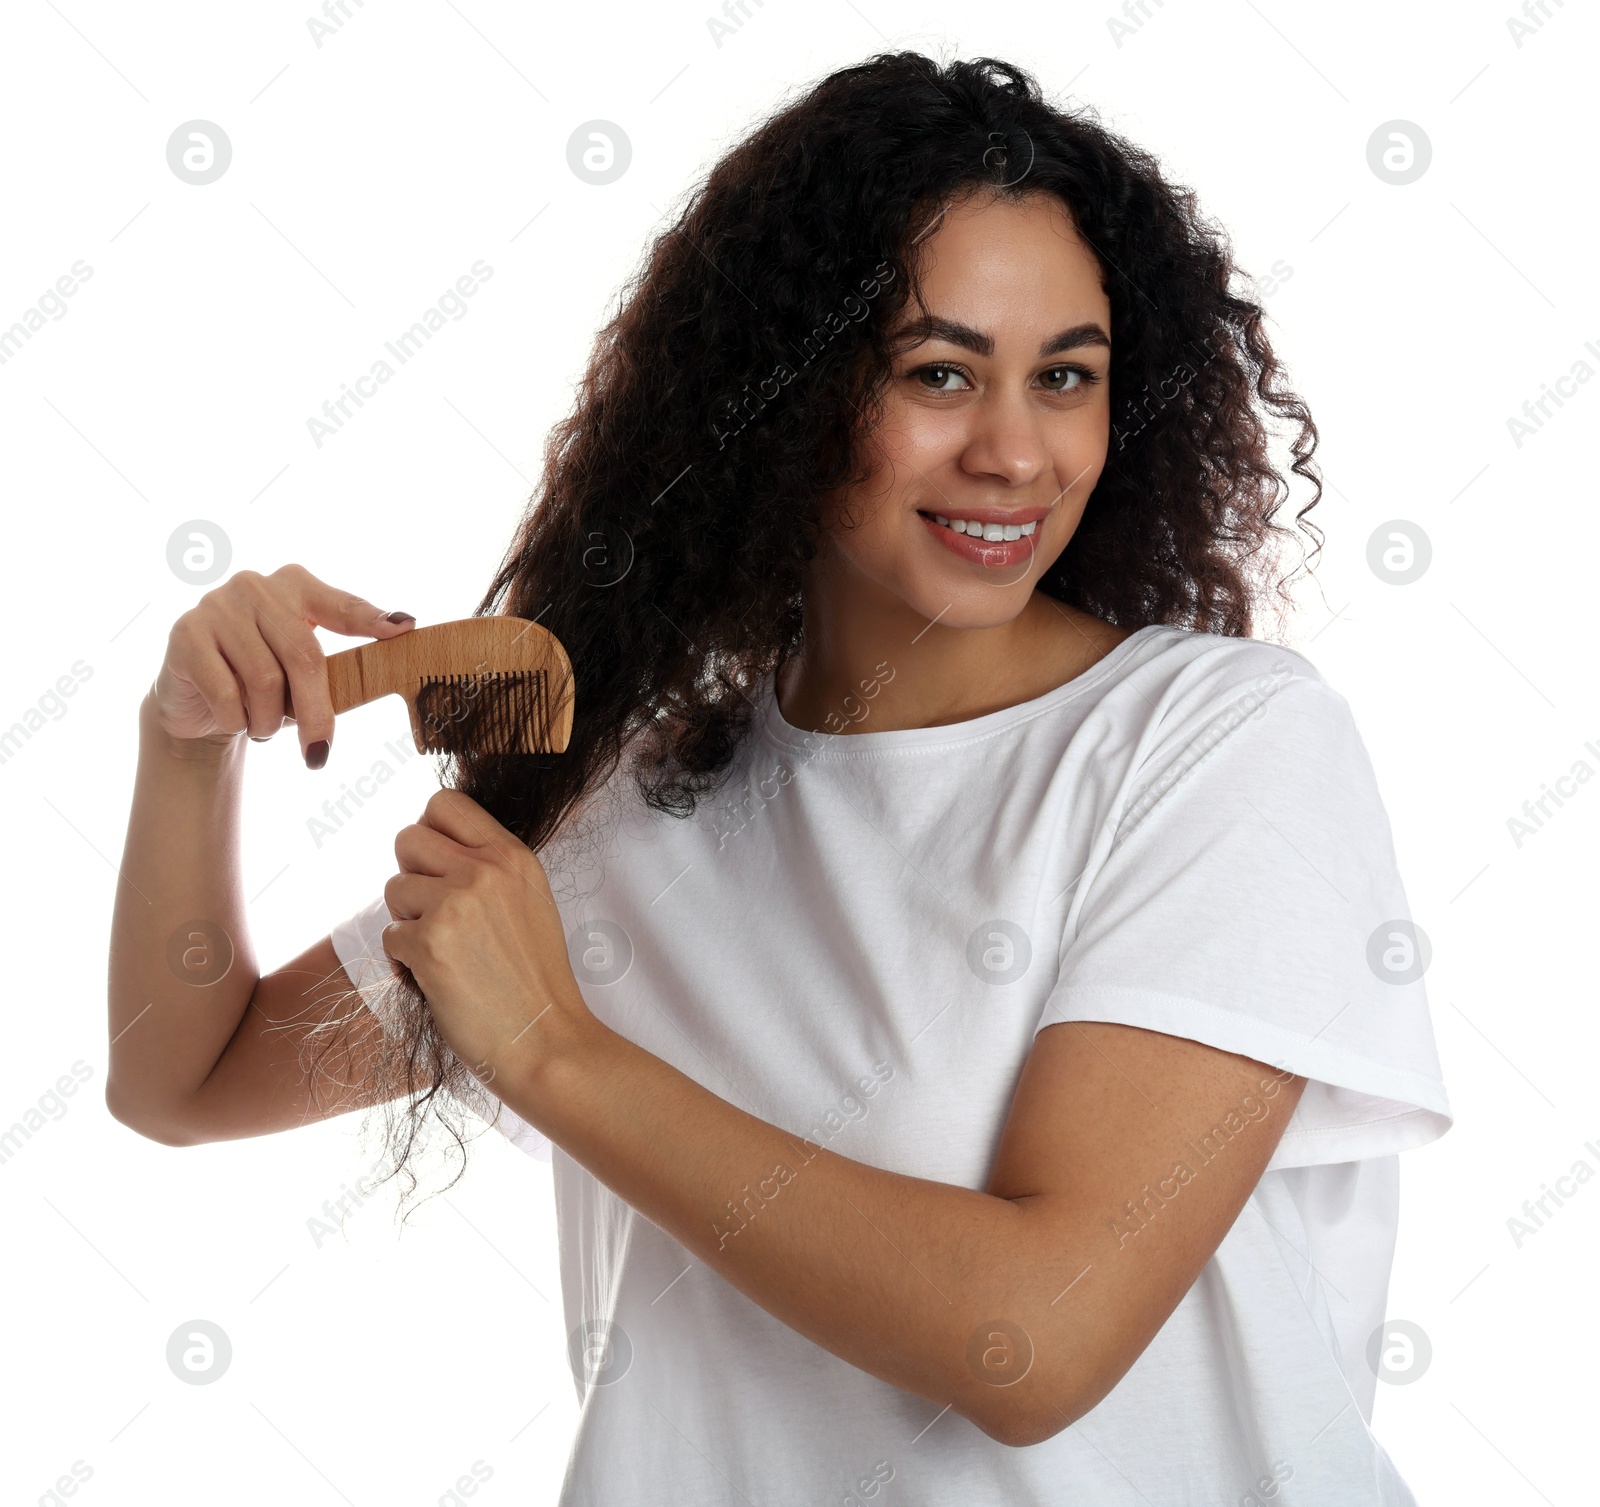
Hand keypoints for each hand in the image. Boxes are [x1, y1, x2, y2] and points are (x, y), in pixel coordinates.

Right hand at [152, 562, 415, 767]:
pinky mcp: (185, 635)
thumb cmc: (264, 684)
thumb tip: (391, 654)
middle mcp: (256, 586)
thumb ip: (335, 665)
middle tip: (320, 751)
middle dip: (316, 712)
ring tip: (263, 726)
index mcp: (296, 586)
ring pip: (265, 680)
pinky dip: (238, 721)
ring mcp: (217, 606)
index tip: (404, 628)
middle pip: (304, 656)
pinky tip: (235, 720)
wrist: (196, 701)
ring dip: (269, 720)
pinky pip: (227, 694)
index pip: (341, 606)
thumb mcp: (302, 672)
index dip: (371, 619)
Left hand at [380, 789, 598, 1089]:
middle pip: (406, 837)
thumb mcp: (529, 901)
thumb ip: (488, 868)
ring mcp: (456, 904)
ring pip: (393, 889)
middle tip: (433, 912)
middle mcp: (485, 870)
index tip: (437, 865)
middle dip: (410, 874)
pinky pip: (390, 937)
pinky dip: (405, 962)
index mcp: (512, 855)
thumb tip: (432, 849)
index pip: (444, 802)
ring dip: (407, 922)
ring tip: (443, 951)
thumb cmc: (535, 981)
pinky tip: (437, 979)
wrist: (546, 1041)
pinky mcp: (430, 943)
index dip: (429, 831)